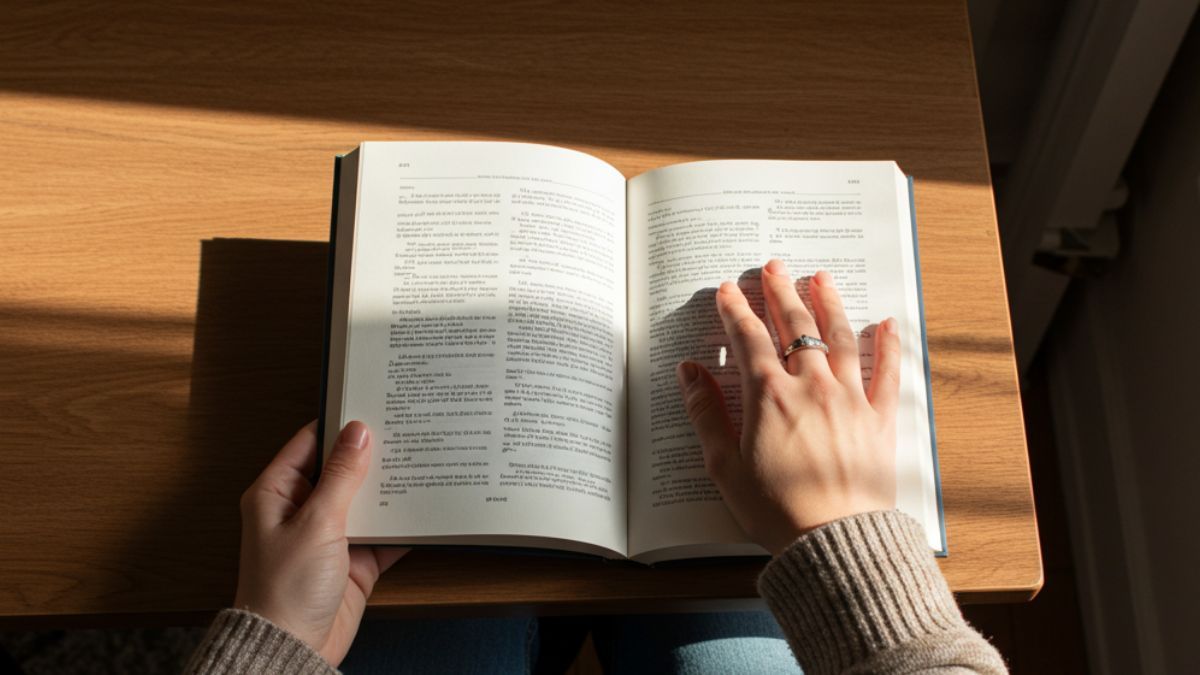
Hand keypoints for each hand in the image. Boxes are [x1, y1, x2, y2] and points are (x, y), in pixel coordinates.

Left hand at [234, 420, 407, 665]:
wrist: (293, 649)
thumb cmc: (284, 589)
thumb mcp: (316, 523)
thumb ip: (340, 476)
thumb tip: (357, 433)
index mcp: (277, 494)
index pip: (310, 443)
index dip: (339, 424)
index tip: (371, 405)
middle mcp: (302, 511)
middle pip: (341, 470)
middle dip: (372, 455)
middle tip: (405, 430)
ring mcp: (329, 536)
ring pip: (366, 500)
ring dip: (390, 489)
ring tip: (422, 462)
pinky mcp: (353, 560)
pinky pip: (383, 534)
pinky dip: (402, 525)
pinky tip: (425, 510)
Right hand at [676, 259, 899, 555]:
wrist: (832, 541)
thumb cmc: (775, 509)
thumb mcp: (724, 465)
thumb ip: (706, 413)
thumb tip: (689, 371)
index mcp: (769, 396)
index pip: (748, 338)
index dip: (735, 310)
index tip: (727, 290)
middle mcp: (811, 386)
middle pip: (794, 326)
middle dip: (781, 292)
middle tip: (774, 267)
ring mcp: (850, 399)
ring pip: (839, 338)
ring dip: (829, 303)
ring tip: (821, 278)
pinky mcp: (879, 419)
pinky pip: (887, 374)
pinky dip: (888, 346)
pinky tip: (887, 323)